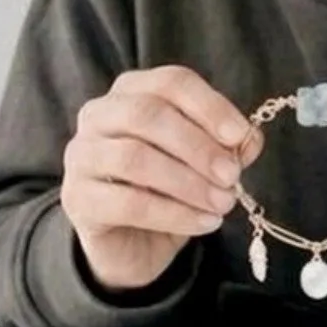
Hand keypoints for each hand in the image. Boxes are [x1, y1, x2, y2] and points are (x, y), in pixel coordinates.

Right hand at [61, 66, 261, 291]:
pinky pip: (127, 203)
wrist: (130, 243)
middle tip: (231, 175)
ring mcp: (81, 155)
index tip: (240, 135)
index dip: (209, 106)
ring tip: (222, 203)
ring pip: (134, 158)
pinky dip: (173, 214)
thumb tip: (249, 139)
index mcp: (131, 92)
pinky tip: (204, 223)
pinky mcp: (77, 198)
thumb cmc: (166, 190)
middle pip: (147, 114)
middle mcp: (98, 114)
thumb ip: (225, 146)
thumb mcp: (203, 163)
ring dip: (188, 182)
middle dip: (197, 146)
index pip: (171, 82)